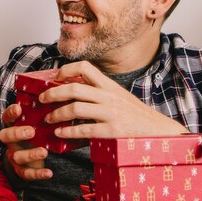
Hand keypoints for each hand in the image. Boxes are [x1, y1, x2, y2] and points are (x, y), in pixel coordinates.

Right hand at [0, 104, 52, 181]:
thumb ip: (39, 113)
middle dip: (17, 133)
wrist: (27, 160)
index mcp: (13, 126)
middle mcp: (11, 141)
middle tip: (31, 132)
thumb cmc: (34, 136)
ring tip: (44, 151)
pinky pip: (27, 173)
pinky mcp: (22, 170)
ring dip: (30, 154)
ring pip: (17, 156)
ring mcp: (15, 155)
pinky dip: (37, 174)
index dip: (11, 112)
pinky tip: (49, 172)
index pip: (7, 117)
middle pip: (6, 136)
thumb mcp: (34, 124)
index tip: (19, 109)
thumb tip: (55, 96)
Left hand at [42, 61, 188, 138]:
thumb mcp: (120, 97)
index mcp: (109, 85)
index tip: (54, 78)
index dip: (66, 69)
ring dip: (56, 113)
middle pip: (73, 88)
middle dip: (52, 93)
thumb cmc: (136, 116)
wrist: (160, 132)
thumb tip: (74, 91)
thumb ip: (100, 92)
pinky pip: (84, 129)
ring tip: (48, 119)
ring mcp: (111, 113)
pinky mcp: (112, 131)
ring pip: (75, 108)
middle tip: (41, 99)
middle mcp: (109, 96)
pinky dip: (68, 131)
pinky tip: (60, 133)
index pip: (85, 67)